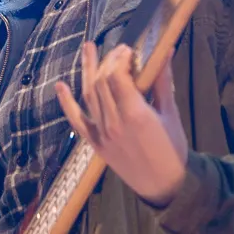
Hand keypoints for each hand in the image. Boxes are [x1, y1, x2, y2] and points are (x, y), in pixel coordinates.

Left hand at [54, 42, 188, 205]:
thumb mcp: (171, 113)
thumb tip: (165, 52)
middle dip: (107, 61)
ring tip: (88, 49)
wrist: (164, 185)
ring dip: (87, 70)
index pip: (117, 77)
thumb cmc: (172, 149)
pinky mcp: (95, 143)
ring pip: (88, 95)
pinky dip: (66, 103)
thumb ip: (163, 82)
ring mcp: (101, 133)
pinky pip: (76, 121)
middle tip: (117, 50)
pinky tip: (60, 86)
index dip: (119, 58)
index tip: (127, 49)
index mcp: (135, 114)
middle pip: (101, 82)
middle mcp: (114, 122)